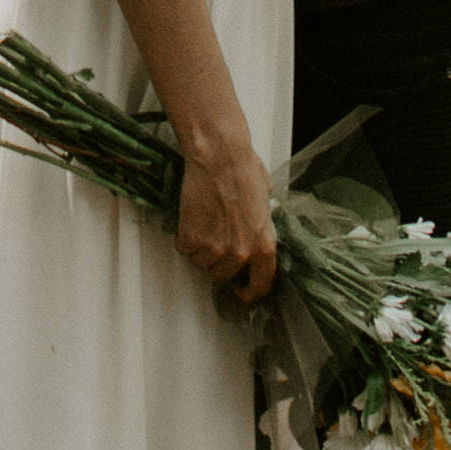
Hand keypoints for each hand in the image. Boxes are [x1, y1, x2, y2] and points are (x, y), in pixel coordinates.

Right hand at [175, 133, 277, 304]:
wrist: (220, 156)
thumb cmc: (243, 171)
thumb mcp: (265, 204)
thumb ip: (261, 227)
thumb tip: (255, 233)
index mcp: (264, 247)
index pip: (260, 287)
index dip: (249, 292)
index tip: (242, 292)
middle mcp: (240, 253)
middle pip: (222, 277)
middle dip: (219, 263)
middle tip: (217, 240)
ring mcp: (214, 249)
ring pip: (201, 264)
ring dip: (201, 249)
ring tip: (205, 222)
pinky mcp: (192, 239)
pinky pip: (185, 249)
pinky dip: (185, 238)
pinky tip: (193, 218)